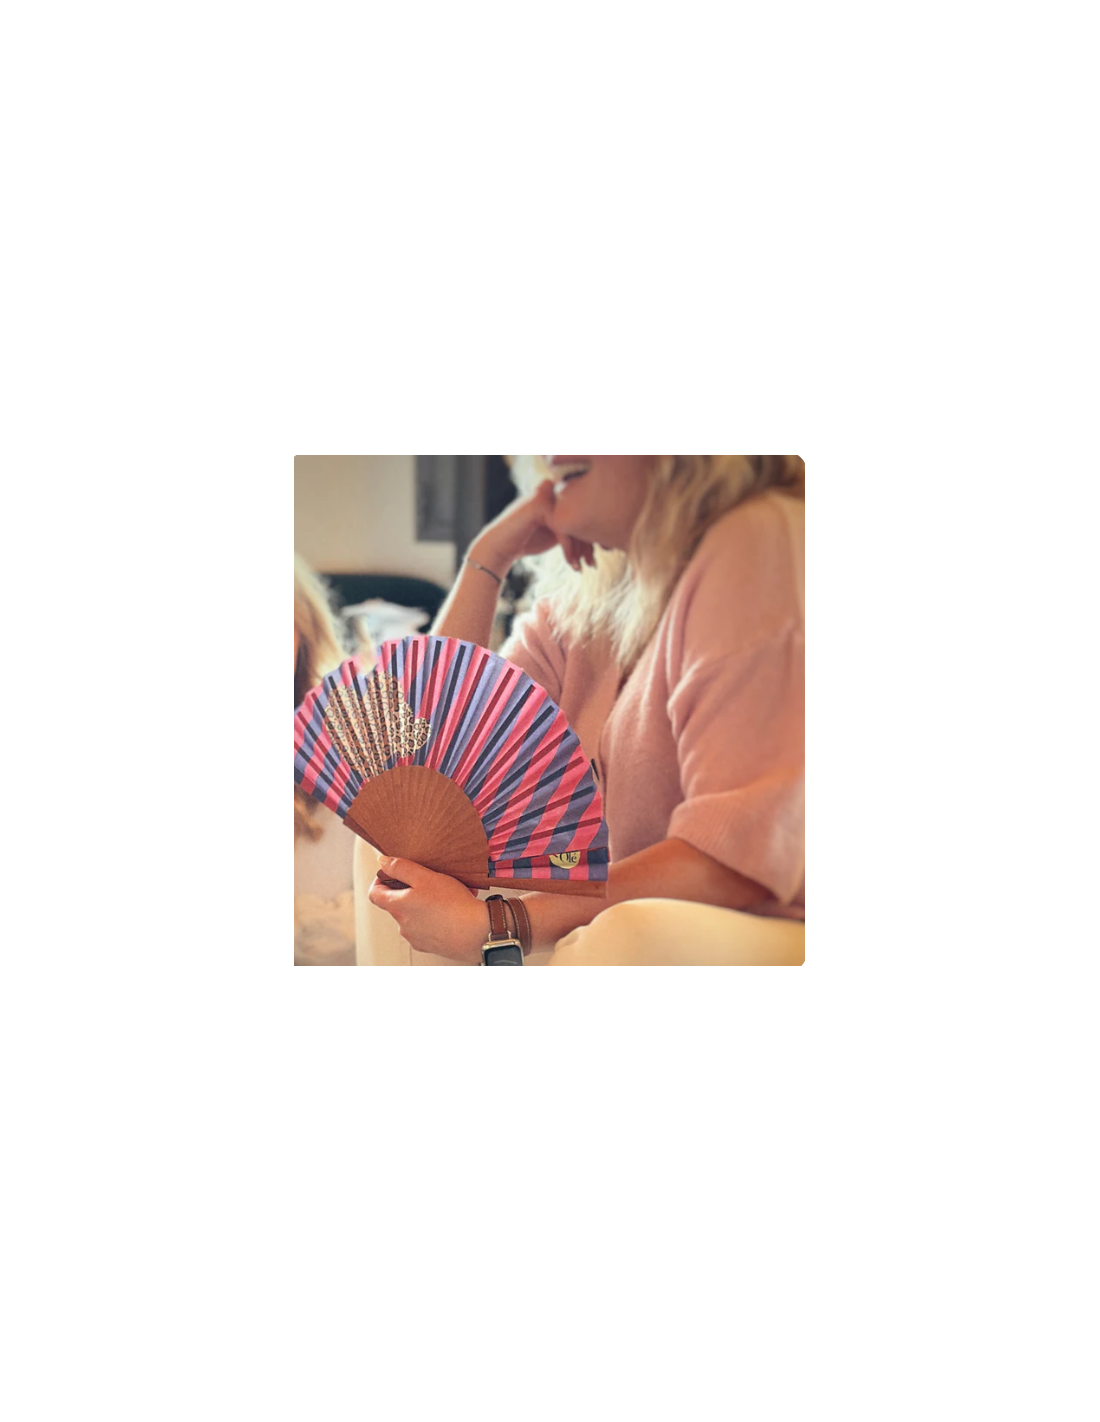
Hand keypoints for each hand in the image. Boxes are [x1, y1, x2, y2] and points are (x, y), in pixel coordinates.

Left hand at [366, 856, 487, 962]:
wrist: (477, 933)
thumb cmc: (452, 904)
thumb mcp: (425, 877)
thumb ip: (401, 868)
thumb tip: (382, 862)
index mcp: (397, 907)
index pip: (374, 894)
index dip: (381, 880)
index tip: (394, 873)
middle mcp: (402, 925)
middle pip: (395, 903)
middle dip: (409, 891)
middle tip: (429, 881)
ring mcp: (415, 938)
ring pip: (412, 916)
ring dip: (423, 905)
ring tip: (446, 896)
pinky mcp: (430, 946)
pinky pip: (426, 928)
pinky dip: (433, 918)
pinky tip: (450, 912)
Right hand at [470, 479, 595, 575]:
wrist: (499, 547)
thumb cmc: (527, 541)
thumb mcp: (557, 532)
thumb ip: (574, 525)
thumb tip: (605, 534)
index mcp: (558, 492)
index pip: (584, 511)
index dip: (592, 536)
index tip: (594, 558)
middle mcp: (552, 488)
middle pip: (582, 515)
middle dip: (589, 544)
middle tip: (592, 565)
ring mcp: (545, 495)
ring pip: (575, 522)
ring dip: (581, 549)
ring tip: (583, 568)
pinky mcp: (538, 506)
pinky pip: (563, 529)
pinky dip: (569, 550)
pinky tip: (572, 565)